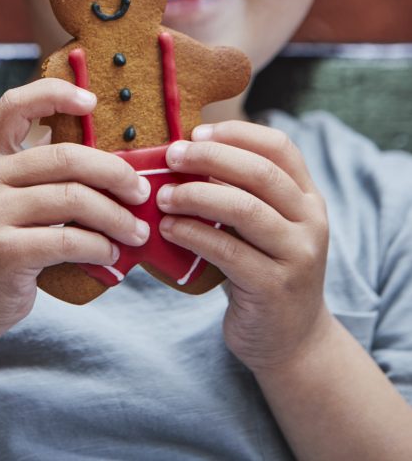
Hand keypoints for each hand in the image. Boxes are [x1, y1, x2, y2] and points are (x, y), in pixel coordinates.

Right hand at [0, 78, 150, 344]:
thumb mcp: (1, 195)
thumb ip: (36, 172)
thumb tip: (109, 158)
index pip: (14, 106)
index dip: (54, 94)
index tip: (91, 100)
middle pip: (64, 157)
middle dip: (114, 172)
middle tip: (142, 191)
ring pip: (72, 199)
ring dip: (116, 216)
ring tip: (138, 231)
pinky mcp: (3, 252)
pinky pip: (67, 240)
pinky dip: (99, 246)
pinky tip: (112, 253)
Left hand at [156, 120, 330, 373]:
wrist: (291, 342)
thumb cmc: (262, 270)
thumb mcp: (262, 226)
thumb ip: (240, 191)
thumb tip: (184, 151)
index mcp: (308, 198)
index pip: (280, 147)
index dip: (237, 133)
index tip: (196, 132)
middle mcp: (310, 222)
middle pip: (260, 173)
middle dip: (209, 158)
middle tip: (171, 156)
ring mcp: (297, 256)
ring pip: (244, 209)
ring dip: (196, 196)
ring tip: (163, 196)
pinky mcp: (274, 288)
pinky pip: (228, 251)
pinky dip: (193, 234)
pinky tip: (168, 229)